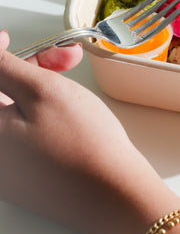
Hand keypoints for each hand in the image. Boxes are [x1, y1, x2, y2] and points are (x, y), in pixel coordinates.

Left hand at [0, 31, 166, 233]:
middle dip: (28, 68)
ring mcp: (8, 167)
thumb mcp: (42, 91)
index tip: (9, 40)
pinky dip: (43, 111)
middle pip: (0, 94)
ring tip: (74, 80)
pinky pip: (26, 130)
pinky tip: (70, 105)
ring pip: (15, 110)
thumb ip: (3, 67)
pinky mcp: (27, 174)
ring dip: (40, 86)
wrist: (114, 193)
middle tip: (62, 58)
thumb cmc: (82, 142)